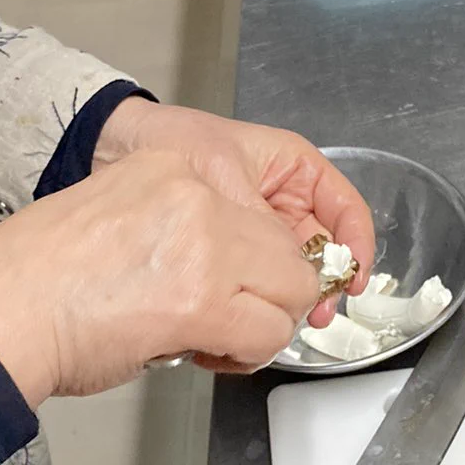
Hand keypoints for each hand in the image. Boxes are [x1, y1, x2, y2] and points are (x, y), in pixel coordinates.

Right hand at [0, 149, 321, 402]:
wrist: (0, 314)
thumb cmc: (33, 281)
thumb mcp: (110, 217)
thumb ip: (173, 230)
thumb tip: (213, 273)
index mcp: (169, 167)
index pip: (253, 209)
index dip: (252, 258)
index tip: (232, 283)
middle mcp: (194, 195)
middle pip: (285, 248)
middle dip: (271, 292)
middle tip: (237, 319)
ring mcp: (205, 246)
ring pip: (290, 289)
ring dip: (265, 324)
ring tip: (222, 340)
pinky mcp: (204, 302)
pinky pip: (267, 333)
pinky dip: (249, 354)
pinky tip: (211, 355)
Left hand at [96, 100, 375, 329]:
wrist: (108, 150)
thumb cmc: (165, 139)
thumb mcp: (223, 175)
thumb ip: (258, 223)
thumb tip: (288, 276)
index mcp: (289, 166)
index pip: (342, 206)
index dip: (356, 245)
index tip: (351, 281)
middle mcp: (278, 198)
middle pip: (320, 248)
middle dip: (319, 285)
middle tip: (310, 317)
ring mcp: (254, 225)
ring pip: (288, 270)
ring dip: (286, 300)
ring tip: (275, 326)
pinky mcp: (226, 250)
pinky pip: (253, 278)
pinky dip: (253, 301)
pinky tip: (243, 317)